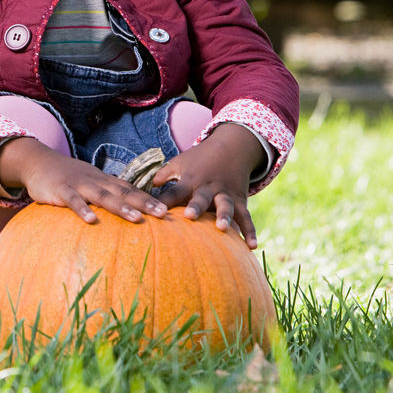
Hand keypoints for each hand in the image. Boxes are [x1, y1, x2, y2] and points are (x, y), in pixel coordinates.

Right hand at [0, 137, 168, 224]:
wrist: (38, 162)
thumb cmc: (67, 176)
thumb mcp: (89, 181)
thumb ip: (105, 193)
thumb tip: (127, 208)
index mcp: (103, 180)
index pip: (130, 189)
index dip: (149, 198)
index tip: (167, 210)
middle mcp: (95, 181)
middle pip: (123, 192)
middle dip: (144, 203)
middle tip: (163, 214)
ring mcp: (79, 185)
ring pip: (103, 196)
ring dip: (121, 207)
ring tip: (137, 219)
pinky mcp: (61, 190)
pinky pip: (73, 201)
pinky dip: (82, 210)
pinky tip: (91, 221)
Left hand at [149, 124, 263, 247]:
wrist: (232, 147)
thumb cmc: (199, 159)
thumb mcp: (179, 162)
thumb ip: (162, 176)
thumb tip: (141, 190)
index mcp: (189, 180)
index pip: (173, 192)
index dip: (163, 202)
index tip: (153, 213)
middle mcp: (207, 187)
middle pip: (200, 198)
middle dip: (195, 207)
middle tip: (189, 216)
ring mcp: (225, 194)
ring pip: (225, 206)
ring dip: (223, 217)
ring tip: (222, 229)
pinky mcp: (240, 201)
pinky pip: (246, 217)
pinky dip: (250, 231)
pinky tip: (251, 246)